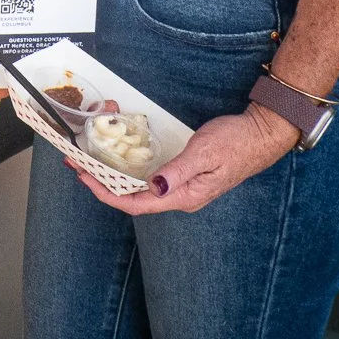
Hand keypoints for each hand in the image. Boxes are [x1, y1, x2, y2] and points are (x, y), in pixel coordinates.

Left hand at [74, 104, 297, 214]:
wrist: (261, 134)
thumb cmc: (236, 142)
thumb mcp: (205, 153)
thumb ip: (178, 172)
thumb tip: (154, 189)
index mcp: (185, 196)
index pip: (138, 204)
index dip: (108, 194)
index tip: (85, 179)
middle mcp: (180, 196)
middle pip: (134, 197)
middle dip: (103, 182)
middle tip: (77, 164)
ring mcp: (182, 186)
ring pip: (140, 187)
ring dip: (114, 174)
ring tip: (89, 159)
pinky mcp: (183, 174)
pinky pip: (150, 177)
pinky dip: (129, 167)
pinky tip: (117, 157)